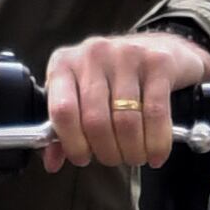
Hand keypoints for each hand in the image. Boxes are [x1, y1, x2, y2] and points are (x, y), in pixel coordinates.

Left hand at [43, 33, 209, 172]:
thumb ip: (64, 127)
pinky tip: (155, 154)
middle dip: (106, 152)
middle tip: (115, 159)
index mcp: (64, 64)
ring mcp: (126, 55)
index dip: (72, 143)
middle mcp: (92, 54)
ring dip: (132, 151)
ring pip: (126, 121)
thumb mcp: (80, 94)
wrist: (157, 46)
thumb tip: (52, 163)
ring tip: (134, 156)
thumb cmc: (111, 77)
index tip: (83, 158)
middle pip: (95, 121)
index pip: (62, 111)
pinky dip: (156, 143)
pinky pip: (155, 114)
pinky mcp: (157, 62)